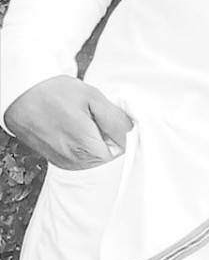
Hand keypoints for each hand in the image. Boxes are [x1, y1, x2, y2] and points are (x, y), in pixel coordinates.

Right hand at [5, 76, 132, 169]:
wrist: (24, 97)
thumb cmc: (57, 94)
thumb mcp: (93, 98)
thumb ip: (116, 119)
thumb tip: (133, 132)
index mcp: (88, 149)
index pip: (124, 155)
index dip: (128, 137)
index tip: (123, 123)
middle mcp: (77, 164)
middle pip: (112, 160)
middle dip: (115, 142)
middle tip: (106, 121)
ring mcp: (67, 165)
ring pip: (98, 161)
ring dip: (101, 144)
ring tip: (91, 124)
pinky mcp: (59, 162)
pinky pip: (84, 160)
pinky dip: (89, 147)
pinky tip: (82, 130)